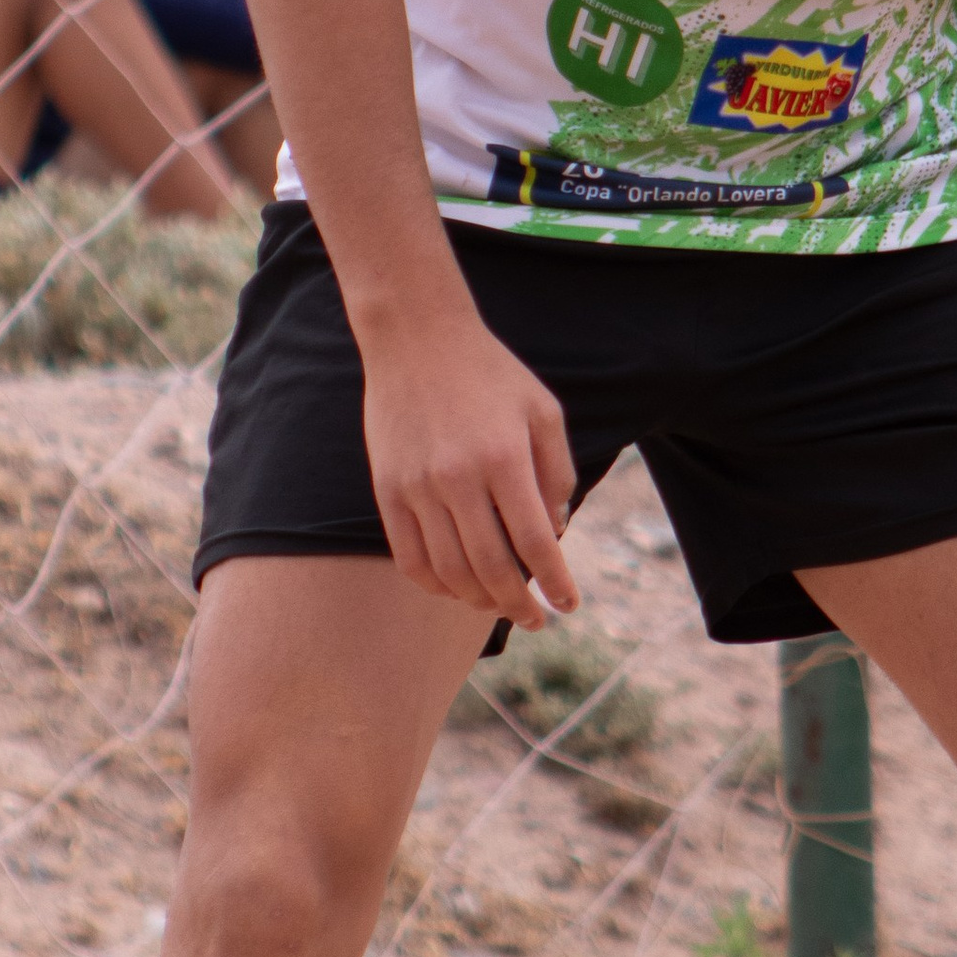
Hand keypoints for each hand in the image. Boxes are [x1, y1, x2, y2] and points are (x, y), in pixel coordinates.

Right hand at [361, 312, 581, 625]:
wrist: (417, 338)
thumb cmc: (490, 373)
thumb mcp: (542, 411)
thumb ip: (556, 473)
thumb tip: (556, 534)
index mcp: (503, 457)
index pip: (536, 542)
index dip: (556, 582)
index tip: (569, 604)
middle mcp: (458, 477)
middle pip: (493, 569)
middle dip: (520, 605)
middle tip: (537, 619)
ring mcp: (417, 487)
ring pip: (450, 572)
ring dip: (480, 601)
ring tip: (499, 606)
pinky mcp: (387, 489)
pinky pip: (410, 558)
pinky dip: (436, 585)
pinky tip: (456, 590)